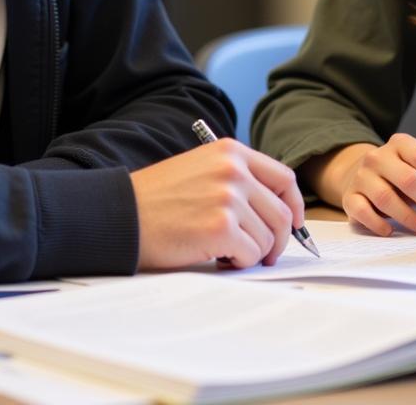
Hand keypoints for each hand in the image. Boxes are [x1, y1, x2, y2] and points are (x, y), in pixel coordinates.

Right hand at [130, 140, 304, 269]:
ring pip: (267, 238)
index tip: (294, 223)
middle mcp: (233, 169)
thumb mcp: (201, 169)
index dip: (294, 205)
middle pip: (282, 212)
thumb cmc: (157, 199)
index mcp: (231, 151)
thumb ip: (237, 179)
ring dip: (252, 253)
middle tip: (263, 254)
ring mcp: (228, 197)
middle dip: (277, 240)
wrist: (121, 215)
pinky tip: (217, 259)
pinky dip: (238, 263)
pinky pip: (249, 254)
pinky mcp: (220, 227)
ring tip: (226, 253)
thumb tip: (275, 209)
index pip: (283, 178)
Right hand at [337, 135, 415, 236]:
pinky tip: (392, 231)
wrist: (367, 176)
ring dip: (410, 218)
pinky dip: (380, 225)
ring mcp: (361, 176)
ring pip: (386, 198)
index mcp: (400, 143)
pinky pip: (363, 212)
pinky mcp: (350, 197)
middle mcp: (378, 156)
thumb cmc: (406, 175)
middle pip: (408, 179)